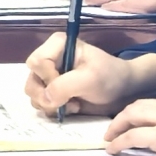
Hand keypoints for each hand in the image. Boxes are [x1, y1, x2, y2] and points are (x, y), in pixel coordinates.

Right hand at [24, 34, 155, 118]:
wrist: (123, 91)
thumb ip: (63, 86)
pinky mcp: (52, 91)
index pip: (36, 62)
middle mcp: (48, 59)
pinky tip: (72, 107)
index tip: (69, 85)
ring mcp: (48, 76)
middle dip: (47, 95)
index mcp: (56, 45)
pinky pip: (40, 103)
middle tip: (67, 101)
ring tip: (73, 104)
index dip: (48, 77)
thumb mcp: (89, 79)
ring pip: (33, 94)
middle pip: (31, 80)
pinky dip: (53, 109)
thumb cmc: (110, 77)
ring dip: (51, 104)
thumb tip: (45, 99)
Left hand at [103, 98, 155, 155]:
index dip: (143, 113)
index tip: (135, 121)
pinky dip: (120, 142)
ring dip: (118, 126)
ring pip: (133, 115)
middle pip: (141, 105)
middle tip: (114, 127)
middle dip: (125, 115)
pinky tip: (113, 150)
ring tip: (109, 138)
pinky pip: (134, 136)